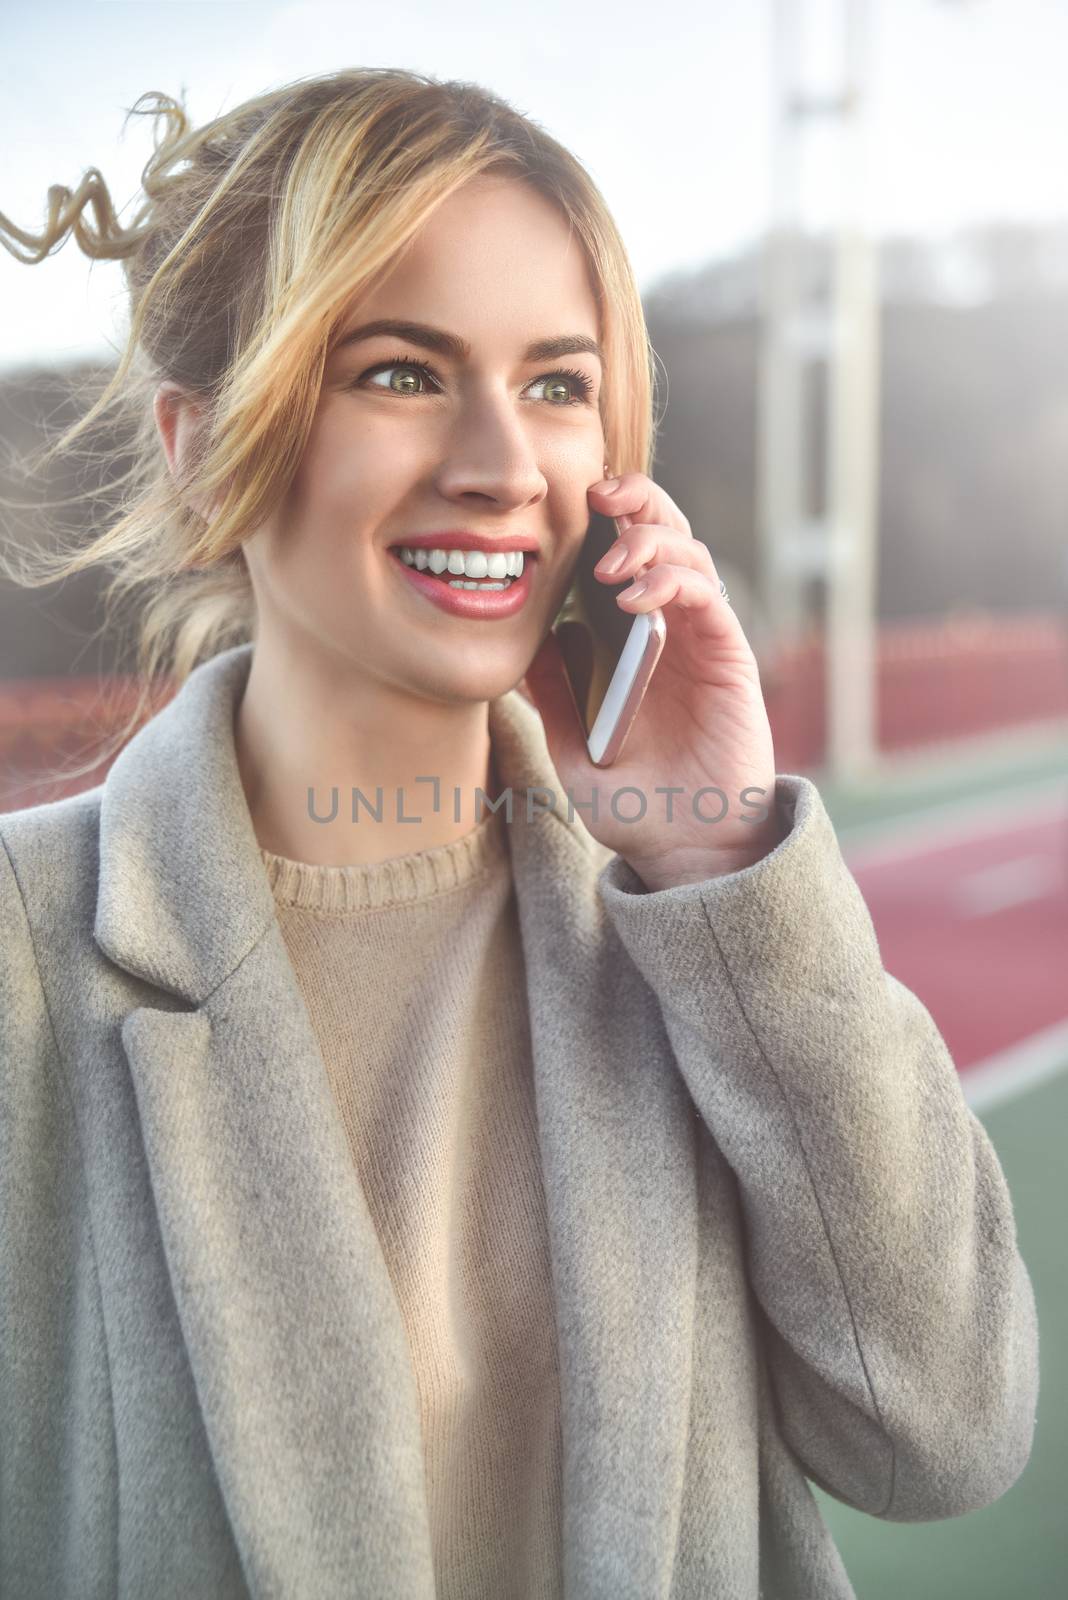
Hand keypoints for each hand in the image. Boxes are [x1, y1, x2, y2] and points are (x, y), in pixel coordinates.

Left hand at [522, 472, 782, 889]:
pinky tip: (636, 599)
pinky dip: (672, 582)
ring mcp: (701, 639)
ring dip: (647, 541)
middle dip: (634, 499)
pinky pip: (707, 595)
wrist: (685, 848)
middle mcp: (669, 629)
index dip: (603, 518)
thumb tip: (517, 644)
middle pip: (662, 533)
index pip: (623, 554)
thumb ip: (549, 696)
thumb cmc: (634, 804)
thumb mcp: (571, 748)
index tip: (565, 503)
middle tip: (598, 494)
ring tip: (609, 566)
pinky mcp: (729, 656)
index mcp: (631, 640)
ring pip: (687, 552)